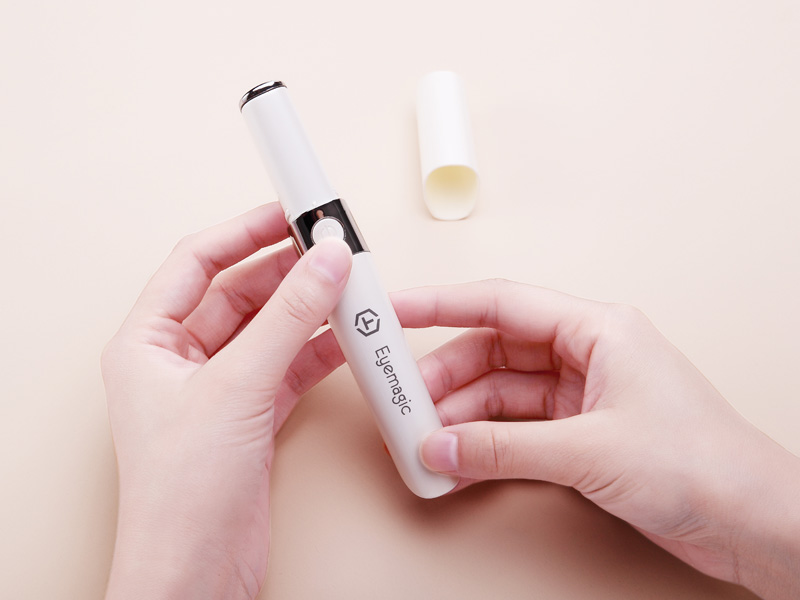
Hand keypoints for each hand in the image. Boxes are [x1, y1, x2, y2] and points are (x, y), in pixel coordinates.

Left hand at [102, 203, 351, 599]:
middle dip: (286, 271)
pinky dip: (319, 350)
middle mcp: (181, 360)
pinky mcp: (251, 415)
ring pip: (270, 329)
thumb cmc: (181, 494)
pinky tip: (345, 337)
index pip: (197, 262)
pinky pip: (289, 365)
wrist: (197, 571)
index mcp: (149, 342)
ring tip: (346, 288)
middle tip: (329, 249)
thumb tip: (322, 263)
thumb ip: (287, 319)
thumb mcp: (236, 387)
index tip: (286, 211)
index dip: (243, 231)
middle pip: (240, 292)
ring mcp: (220, 388)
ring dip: (309, 310)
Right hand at [393, 280, 799, 599]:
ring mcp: (583, 394)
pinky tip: (459, 460)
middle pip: (493, 352)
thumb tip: (442, 445)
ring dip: (461, 417)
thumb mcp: (588, 451)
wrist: (754, 523)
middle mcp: (586, 354)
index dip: (440, 303)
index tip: (395, 308)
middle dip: (445, 377)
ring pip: (500, 393)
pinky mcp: (582, 432)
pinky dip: (485, 443)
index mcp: (597, 329)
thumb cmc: (703, 464)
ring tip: (425, 440)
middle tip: (404, 403)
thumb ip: (504, 448)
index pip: (501, 304)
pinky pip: (516, 428)